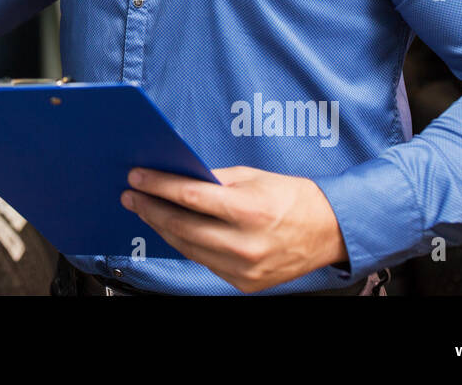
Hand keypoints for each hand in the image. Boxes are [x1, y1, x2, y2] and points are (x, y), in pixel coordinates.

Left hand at [121, 165, 348, 292]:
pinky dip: (185, 244)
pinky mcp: (243, 284)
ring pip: (187, 247)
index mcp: (248, 210)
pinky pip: (204, 262)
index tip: (137, 177)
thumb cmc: (292, 198)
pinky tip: (172, 229)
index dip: (158, 186)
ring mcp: (243, 269)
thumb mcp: (252, 177)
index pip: (190, 197)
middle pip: (181, 225)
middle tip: (130, 195)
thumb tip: (176, 177)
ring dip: (162, 227)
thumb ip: (213, 179)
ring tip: (145, 210)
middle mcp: (244, 244)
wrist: (330, 232)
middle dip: (150, 208)